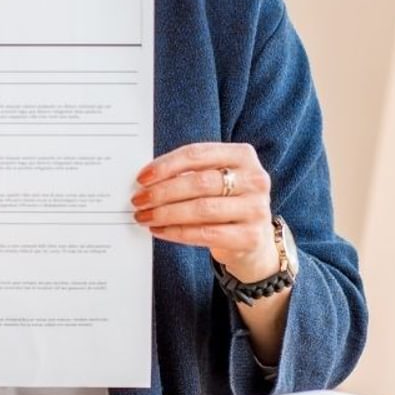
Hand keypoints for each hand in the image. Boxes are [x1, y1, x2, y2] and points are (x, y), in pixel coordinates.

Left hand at [131, 143, 277, 280]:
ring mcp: (256, 209)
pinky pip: (206, 234)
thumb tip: (146, 179)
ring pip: (201, 209)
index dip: (166, 165)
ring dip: (166, 213)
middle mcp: (255, 180)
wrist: (253, 240)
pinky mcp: (251, 237)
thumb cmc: (225, 202)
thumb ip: (188, 173)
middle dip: (162, 192)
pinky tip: (160, 231)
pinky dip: (177, 232)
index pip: (197, 154)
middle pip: (199, 182)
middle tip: (139, 200)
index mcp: (243, 155)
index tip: (142, 177)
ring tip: (145, 216)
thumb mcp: (214, 179)